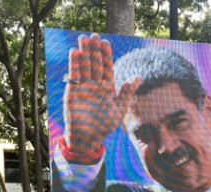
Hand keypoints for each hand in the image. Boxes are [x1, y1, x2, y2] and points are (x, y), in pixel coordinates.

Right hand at [63, 34, 141, 160]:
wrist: (88, 137)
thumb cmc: (104, 125)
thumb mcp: (119, 109)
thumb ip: (127, 93)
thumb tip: (138, 77)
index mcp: (107, 87)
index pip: (107, 67)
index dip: (106, 55)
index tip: (105, 42)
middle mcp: (95, 84)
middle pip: (95, 63)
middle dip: (94, 49)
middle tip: (93, 35)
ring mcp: (83, 86)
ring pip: (84, 65)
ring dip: (84, 52)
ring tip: (84, 38)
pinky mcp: (72, 91)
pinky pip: (74, 75)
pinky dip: (74, 64)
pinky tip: (75, 52)